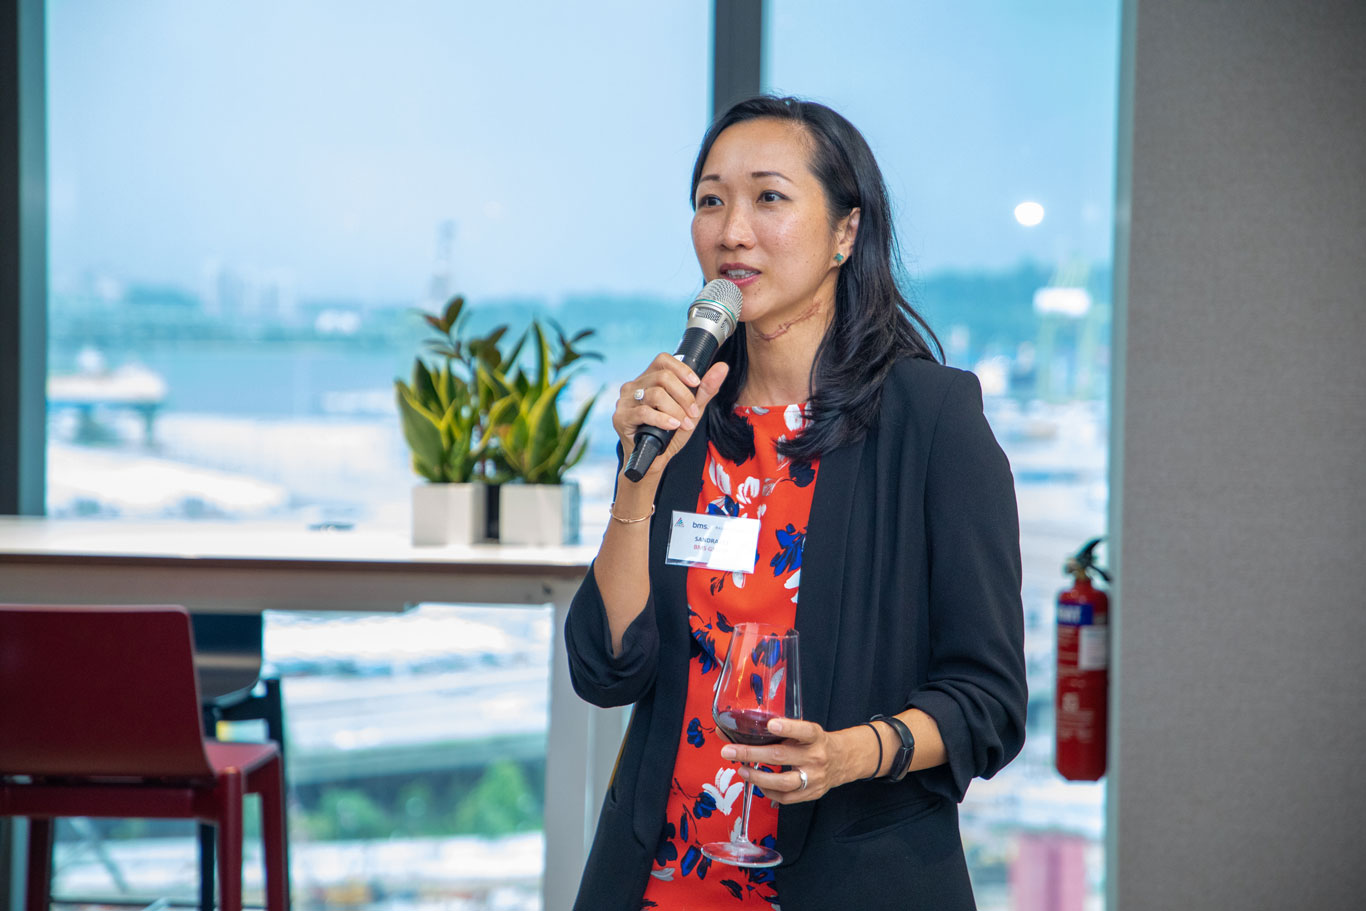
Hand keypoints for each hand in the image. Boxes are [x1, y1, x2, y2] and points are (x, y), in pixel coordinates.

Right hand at [613, 354, 728, 481]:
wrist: (653, 461)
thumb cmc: (670, 434)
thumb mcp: (692, 410)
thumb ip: (706, 390)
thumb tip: (723, 367)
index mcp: (649, 380)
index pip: (663, 360)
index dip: (682, 369)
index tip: (696, 383)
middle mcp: (634, 386)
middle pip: (662, 377)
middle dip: (684, 396)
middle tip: (693, 413)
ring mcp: (625, 401)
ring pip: (655, 394)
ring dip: (676, 410)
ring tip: (684, 423)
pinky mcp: (620, 417)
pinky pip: (644, 412)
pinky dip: (662, 419)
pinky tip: (672, 426)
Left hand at [718, 718, 868, 804]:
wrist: (842, 761)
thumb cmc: (816, 743)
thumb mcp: (804, 730)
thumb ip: (779, 729)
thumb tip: (737, 727)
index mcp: (815, 737)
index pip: (804, 731)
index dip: (788, 727)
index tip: (771, 724)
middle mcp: (816, 757)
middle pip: (782, 756)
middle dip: (751, 753)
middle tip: (729, 751)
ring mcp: (814, 778)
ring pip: (782, 782)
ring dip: (757, 777)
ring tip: (742, 770)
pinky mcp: (811, 794)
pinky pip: (785, 798)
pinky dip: (768, 791)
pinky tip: (758, 783)